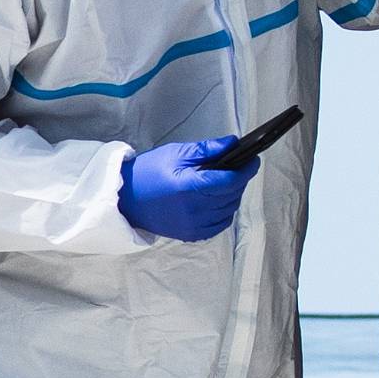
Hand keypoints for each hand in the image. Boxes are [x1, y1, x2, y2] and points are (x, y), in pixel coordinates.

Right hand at [117, 140, 257, 241]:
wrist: (125, 200)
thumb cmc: (148, 173)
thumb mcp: (175, 153)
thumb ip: (206, 149)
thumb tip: (233, 143)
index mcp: (189, 187)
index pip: (230, 180)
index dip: (247, 169)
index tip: (252, 159)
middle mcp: (194, 209)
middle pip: (232, 194)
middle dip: (240, 179)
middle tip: (237, 167)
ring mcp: (193, 225)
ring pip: (229, 209)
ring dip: (233, 195)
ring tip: (225, 183)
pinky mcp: (191, 234)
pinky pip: (220, 224)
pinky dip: (224, 212)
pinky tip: (217, 201)